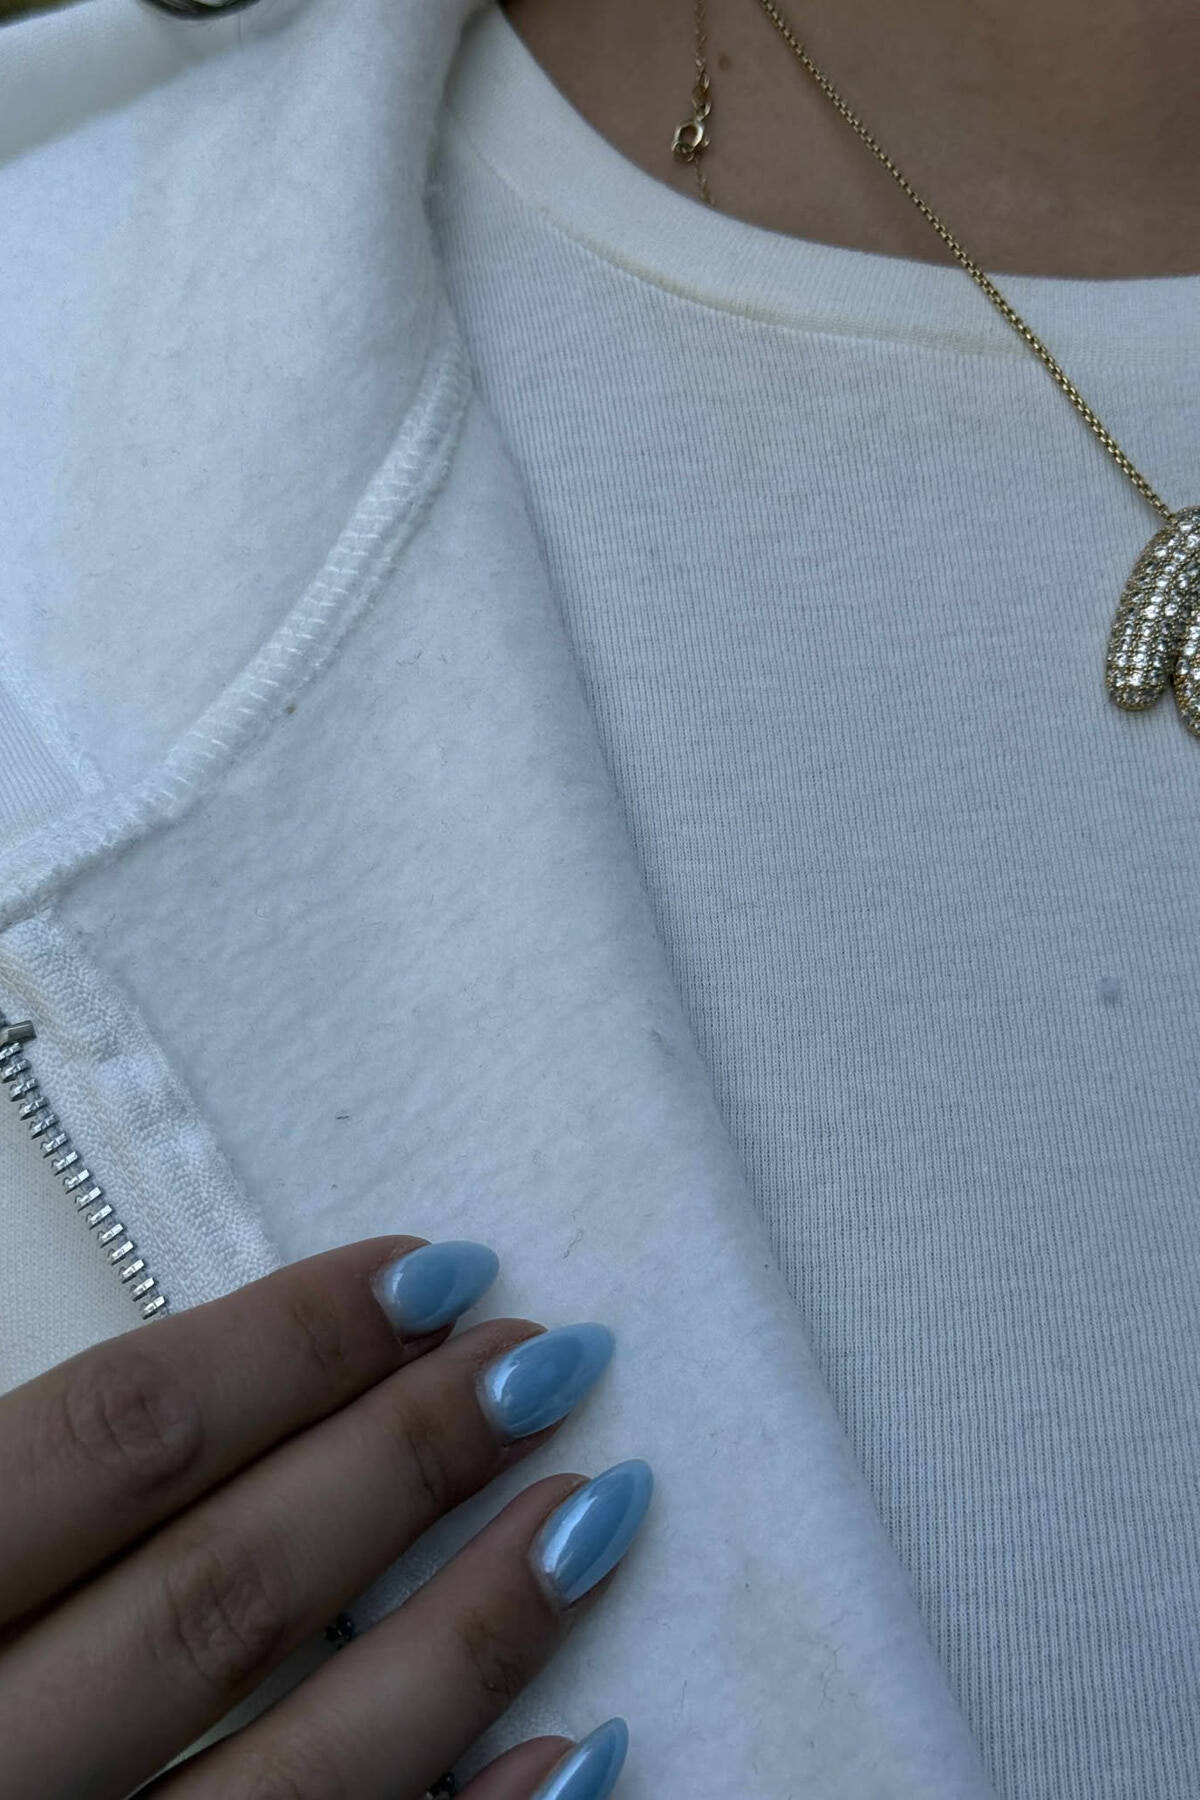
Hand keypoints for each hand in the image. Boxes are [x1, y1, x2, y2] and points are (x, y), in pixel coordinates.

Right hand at [0, 1235, 649, 1798]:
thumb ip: (16, 1473)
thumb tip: (207, 1388)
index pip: (118, 1440)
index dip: (293, 1343)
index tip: (439, 1271)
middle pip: (221, 1593)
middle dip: (404, 1464)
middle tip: (546, 1364)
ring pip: (294, 1776)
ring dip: (468, 1638)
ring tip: (597, 1513)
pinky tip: (572, 1748)